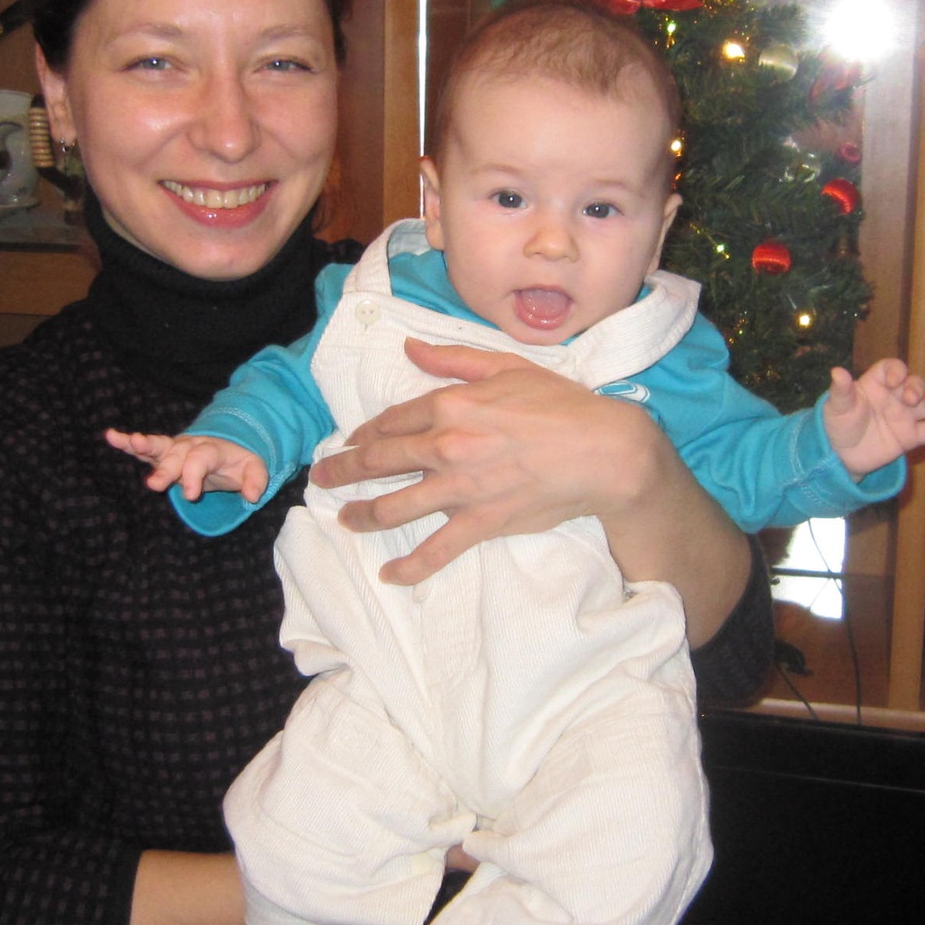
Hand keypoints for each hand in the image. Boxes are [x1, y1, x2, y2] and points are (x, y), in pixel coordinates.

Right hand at [105, 428, 269, 503]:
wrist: (226, 445)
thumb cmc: (237, 461)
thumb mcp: (254, 468)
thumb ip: (255, 480)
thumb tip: (253, 496)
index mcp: (212, 449)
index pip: (201, 460)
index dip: (195, 476)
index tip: (191, 495)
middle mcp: (190, 445)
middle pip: (176, 456)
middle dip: (165, 470)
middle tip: (154, 485)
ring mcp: (174, 447)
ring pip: (158, 445)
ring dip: (143, 445)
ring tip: (131, 442)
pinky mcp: (162, 452)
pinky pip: (144, 447)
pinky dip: (127, 442)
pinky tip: (111, 436)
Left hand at [307, 337, 667, 584]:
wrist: (601, 450)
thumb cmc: (561, 404)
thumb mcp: (506, 367)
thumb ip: (453, 360)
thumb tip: (409, 350)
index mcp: (451, 404)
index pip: (393, 420)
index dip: (365, 433)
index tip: (349, 442)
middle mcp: (447, 445)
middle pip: (380, 461)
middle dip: (343, 471)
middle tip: (323, 478)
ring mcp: (461, 488)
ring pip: (395, 507)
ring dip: (363, 515)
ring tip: (345, 520)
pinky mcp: (481, 522)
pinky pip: (436, 550)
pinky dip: (410, 567)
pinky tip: (389, 574)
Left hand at [821, 358, 924, 478]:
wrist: (840, 456)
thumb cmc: (837, 425)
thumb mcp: (837, 407)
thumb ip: (841, 390)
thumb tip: (837, 371)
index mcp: (876, 384)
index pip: (892, 369)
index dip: (896, 371)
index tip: (894, 381)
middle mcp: (894, 397)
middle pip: (914, 384)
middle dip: (917, 388)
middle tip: (911, 399)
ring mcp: (905, 416)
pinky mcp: (911, 437)